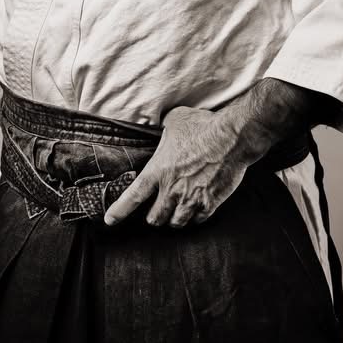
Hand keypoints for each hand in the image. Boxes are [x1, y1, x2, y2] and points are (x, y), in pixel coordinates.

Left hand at [103, 105, 248, 228]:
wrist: (232, 137)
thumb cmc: (203, 126)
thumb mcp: (175, 120)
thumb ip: (164, 127)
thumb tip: (162, 124)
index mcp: (158, 170)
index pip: (133, 197)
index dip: (119, 211)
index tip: (110, 220)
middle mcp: (172, 190)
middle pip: (154, 218)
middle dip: (154, 215)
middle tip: (158, 209)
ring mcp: (191, 200)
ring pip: (175, 223)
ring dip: (174, 218)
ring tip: (177, 210)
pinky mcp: (210, 204)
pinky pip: (197, 221)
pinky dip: (195, 218)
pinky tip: (197, 209)